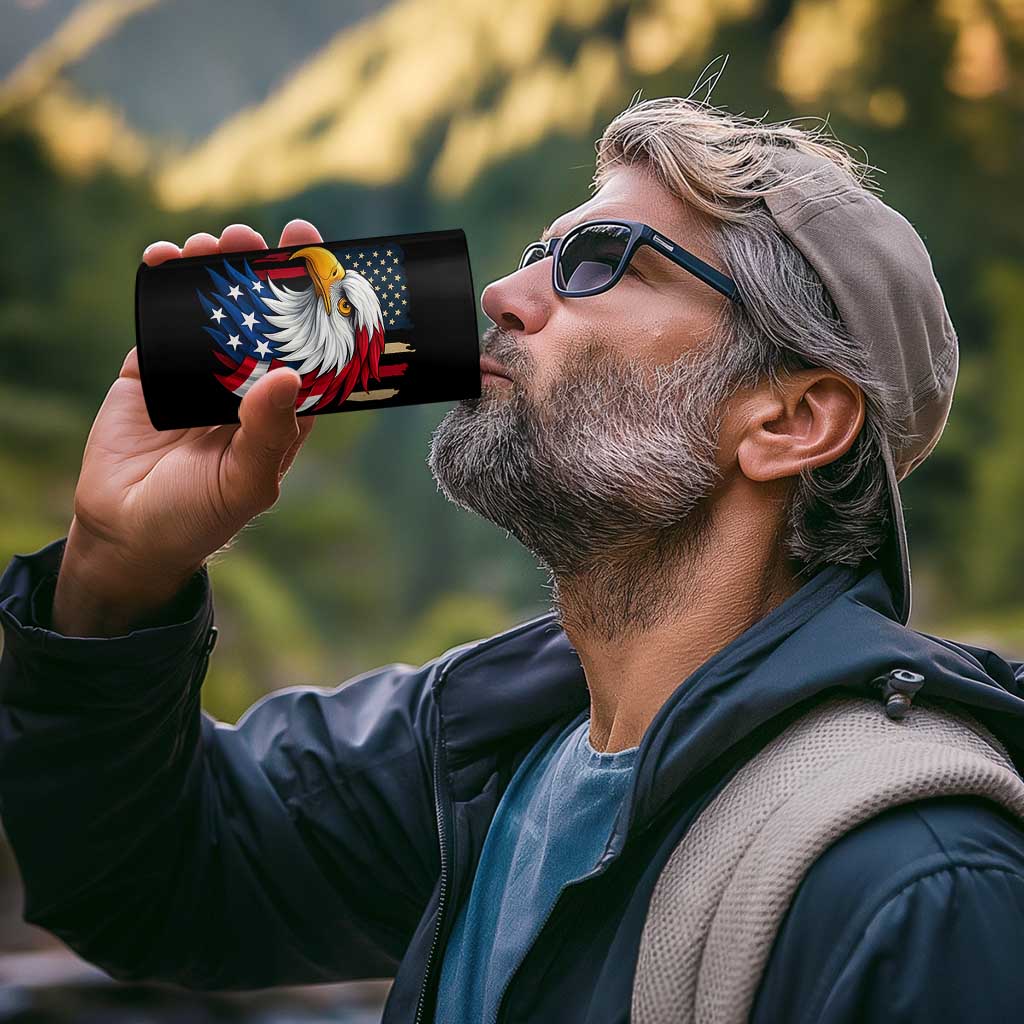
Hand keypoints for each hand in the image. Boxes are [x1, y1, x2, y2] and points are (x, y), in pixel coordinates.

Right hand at [53, 221, 322, 634]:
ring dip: (213, 271)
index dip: (313, 303)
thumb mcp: (246, 482)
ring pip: (214, 309)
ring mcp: (200, 373)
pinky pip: (161, 319)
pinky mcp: (154, 369)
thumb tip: (287, 375)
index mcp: (283, 408)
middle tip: (254, 237)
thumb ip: (268, 432)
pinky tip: (164, 259)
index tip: (317, 257)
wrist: (127, 533)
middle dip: (260, 272)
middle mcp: (246, 383)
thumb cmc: (200, 517)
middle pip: (261, 316)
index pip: (307, 346)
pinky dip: (163, 285)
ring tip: (211, 244)